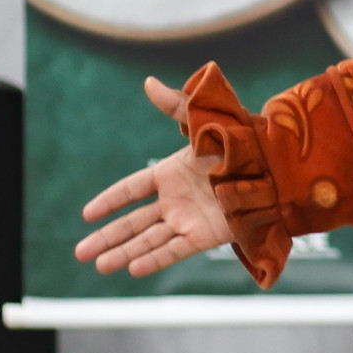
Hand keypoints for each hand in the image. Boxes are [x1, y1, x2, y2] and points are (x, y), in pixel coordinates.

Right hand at [74, 76, 231, 276]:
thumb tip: (148, 83)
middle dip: (107, 237)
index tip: (87, 213)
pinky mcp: (205, 236)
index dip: (110, 200)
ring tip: (97, 265)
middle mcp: (177, 198)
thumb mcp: (203, 120)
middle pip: (134, 222)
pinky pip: (173, 250)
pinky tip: (132, 269)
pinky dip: (153, 260)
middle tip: (79, 252)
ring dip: (124, 253)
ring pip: (148, 240)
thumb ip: (175, 106)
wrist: (273, 166)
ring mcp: (189, 218)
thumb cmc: (239, 140)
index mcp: (172, 171)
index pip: (133, 188)